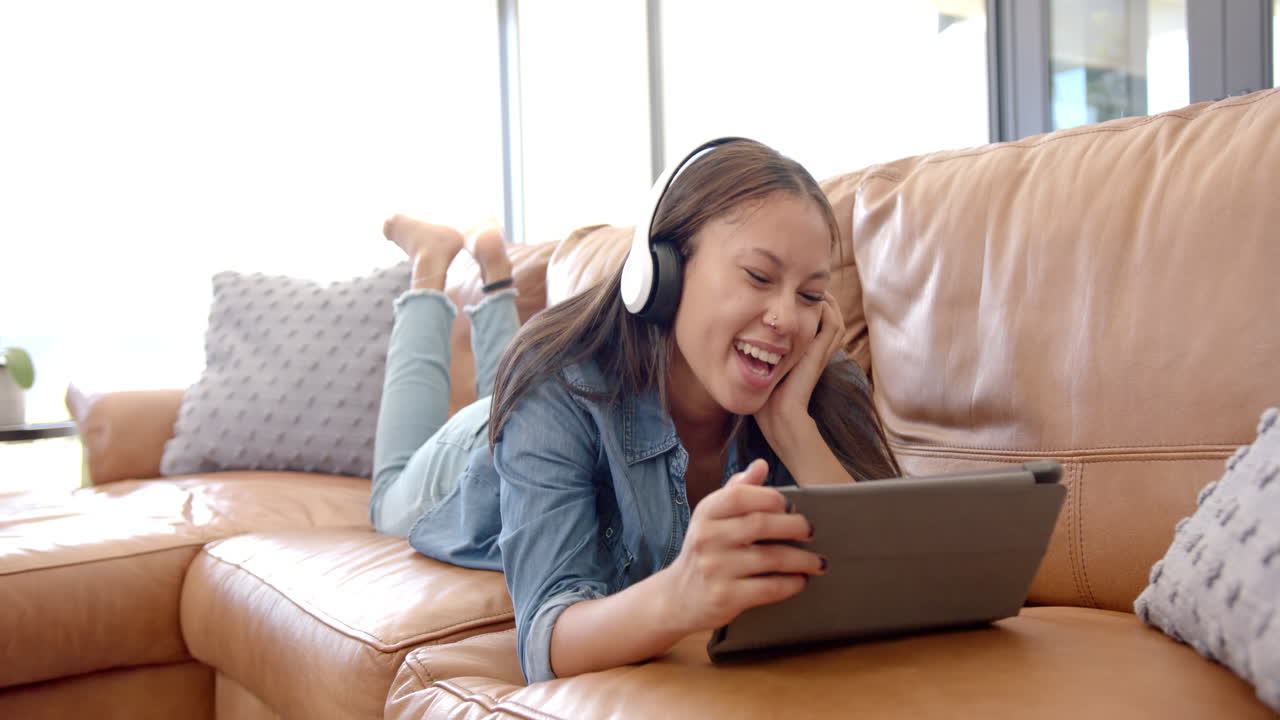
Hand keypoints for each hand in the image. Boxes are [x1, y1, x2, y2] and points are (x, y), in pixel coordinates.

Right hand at [659, 459, 825, 634]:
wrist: (678, 598)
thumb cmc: (705, 551)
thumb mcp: (712, 519)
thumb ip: (737, 491)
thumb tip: (761, 465)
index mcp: (706, 513)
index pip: (739, 495)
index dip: (769, 497)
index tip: (790, 506)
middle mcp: (707, 538)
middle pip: (760, 524)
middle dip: (795, 527)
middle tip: (811, 532)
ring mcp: (715, 569)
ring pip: (771, 558)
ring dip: (802, 560)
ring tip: (818, 562)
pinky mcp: (725, 597)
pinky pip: (769, 588)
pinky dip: (791, 583)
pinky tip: (800, 580)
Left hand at [755, 293, 844, 447]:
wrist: (777, 416)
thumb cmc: (766, 398)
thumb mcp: (761, 368)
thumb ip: (757, 354)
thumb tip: (739, 339)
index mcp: (805, 353)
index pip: (816, 322)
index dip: (809, 304)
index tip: (793, 291)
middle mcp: (816, 350)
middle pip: (830, 316)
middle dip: (819, 297)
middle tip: (806, 284)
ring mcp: (820, 351)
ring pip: (835, 318)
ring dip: (826, 301)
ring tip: (813, 287)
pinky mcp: (818, 353)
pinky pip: (832, 325)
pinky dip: (827, 310)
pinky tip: (814, 299)